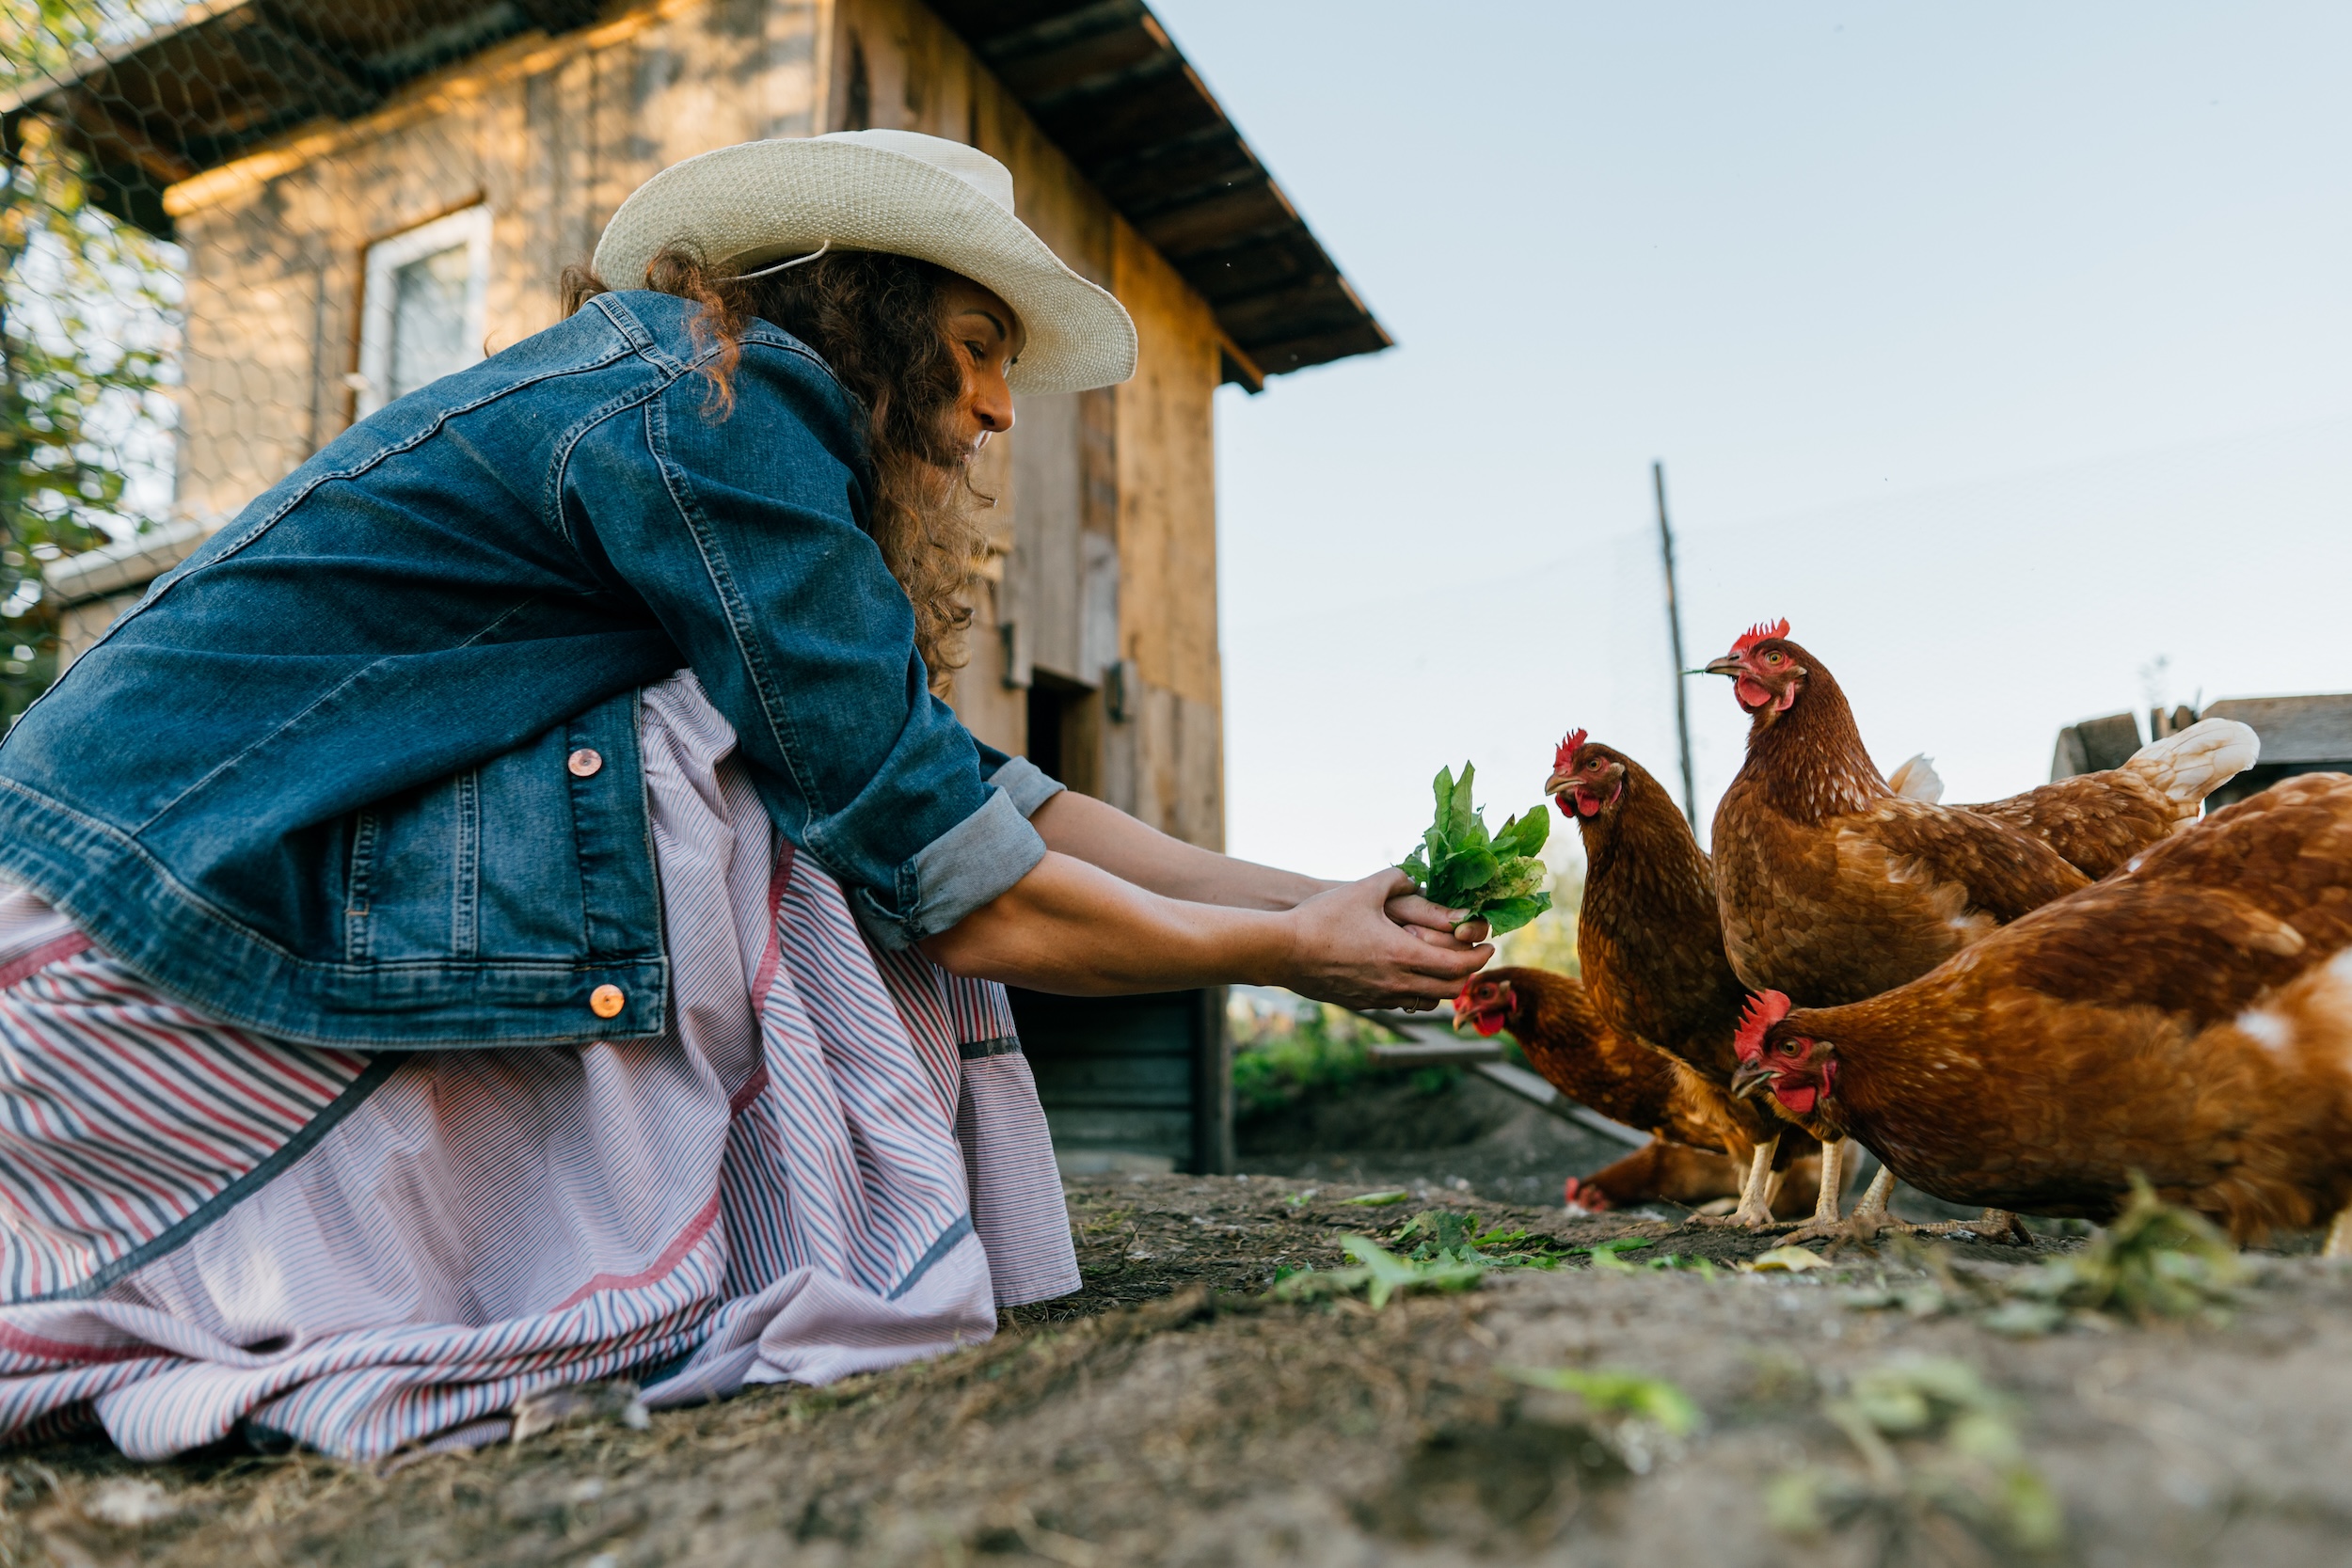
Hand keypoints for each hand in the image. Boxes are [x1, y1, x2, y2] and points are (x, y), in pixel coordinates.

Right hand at [1278, 870, 1491, 1009]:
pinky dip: (1415, 992)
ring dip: (1442, 985)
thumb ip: (1396, 878)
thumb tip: (1416, 876)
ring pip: (1427, 1001)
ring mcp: (1379, 997)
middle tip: (1472, 957)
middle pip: (1450, 989)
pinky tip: (1407, 975)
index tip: (1487, 945)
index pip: (1459, 965)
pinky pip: (1401, 1004)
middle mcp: (1397, 983)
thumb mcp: (1364, 889)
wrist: (1283, 951)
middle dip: (1467, 974)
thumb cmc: (1323, 918)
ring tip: (1443, 967)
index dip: (1479, 956)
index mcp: (1404, 955)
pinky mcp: (1362, 1003)